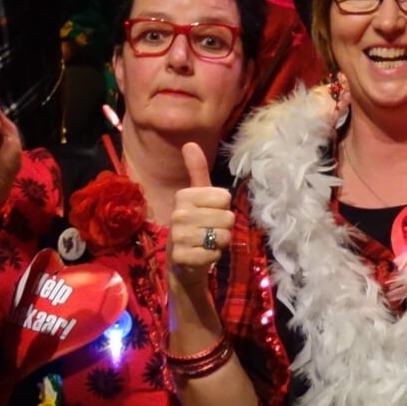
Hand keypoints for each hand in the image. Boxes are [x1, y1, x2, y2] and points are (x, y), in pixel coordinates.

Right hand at [168, 142, 233, 285]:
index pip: (225, 198)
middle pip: (227, 217)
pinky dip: (213, 257)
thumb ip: (197, 170)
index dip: (223, 208)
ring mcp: (178, 236)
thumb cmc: (195, 224)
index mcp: (184, 195)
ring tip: (205, 243)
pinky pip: (215, 254)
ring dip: (219, 243)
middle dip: (223, 227)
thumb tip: (190, 143)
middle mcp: (179, 213)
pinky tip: (201, 256)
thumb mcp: (198, 196)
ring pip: (223, 236)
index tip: (208, 213)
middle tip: (207, 231)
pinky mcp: (182, 257)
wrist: (182, 262)